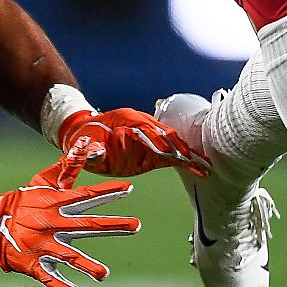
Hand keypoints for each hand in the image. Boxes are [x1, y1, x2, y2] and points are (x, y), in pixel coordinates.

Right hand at [0, 152, 138, 286]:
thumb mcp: (46, 179)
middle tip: (136, 225)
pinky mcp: (34, 263)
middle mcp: (55, 224)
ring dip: (86, 265)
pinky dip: (60, 286)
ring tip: (104, 274)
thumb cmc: (27, 199)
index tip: (129, 188)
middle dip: (113, 225)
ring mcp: (44, 245)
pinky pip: (49, 277)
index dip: (108, 191)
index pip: (87, 196)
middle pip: (88, 225)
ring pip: (69, 256)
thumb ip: (69, 164)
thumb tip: (88, 141)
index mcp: (59, 203)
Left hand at [59, 107, 210, 178]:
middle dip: (178, 147)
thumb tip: (94, 153)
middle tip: (193, 161)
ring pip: (172, 140)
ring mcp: (149, 132)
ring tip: (204, 166)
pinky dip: (185, 158)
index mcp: (127, 119)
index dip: (157, 141)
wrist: (87, 130)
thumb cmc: (85, 137)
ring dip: (187, 153)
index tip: (168, 153)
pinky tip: (200, 168)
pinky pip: (171, 151)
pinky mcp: (152, 145)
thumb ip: (89, 151)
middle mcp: (142, 123)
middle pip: (164, 133)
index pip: (146, 129)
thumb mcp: (83, 144)